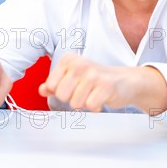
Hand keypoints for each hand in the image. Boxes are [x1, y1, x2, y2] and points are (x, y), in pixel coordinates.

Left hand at [38, 54, 166, 113]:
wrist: (125, 81)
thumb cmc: (96, 80)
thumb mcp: (73, 78)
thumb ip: (55, 84)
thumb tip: (41, 89)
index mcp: (68, 60)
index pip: (51, 85)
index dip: (61, 91)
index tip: (72, 87)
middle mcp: (80, 64)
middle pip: (62, 95)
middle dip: (72, 99)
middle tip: (84, 92)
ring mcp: (93, 74)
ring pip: (75, 103)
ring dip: (85, 103)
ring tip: (93, 94)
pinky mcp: (106, 86)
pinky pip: (90, 106)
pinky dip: (95, 106)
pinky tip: (101, 98)